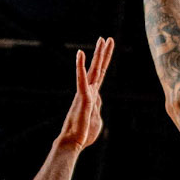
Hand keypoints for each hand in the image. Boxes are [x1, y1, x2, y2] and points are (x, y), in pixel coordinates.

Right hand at [57, 37, 113, 152]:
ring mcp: (85, 93)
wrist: (73, 142)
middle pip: (97, 68)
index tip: (107, 47)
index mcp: (92, 94)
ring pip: (93, 71)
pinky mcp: (83, 98)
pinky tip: (80, 54)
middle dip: (102, 53)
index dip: (104, 61)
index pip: (100, 74)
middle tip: (106, 38)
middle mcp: (88, 90)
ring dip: (97, 55)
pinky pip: (82, 80)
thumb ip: (97, 106)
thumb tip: (98, 98)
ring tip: (101, 40)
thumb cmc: (84, 133)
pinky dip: (81, 67)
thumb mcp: (95, 118)